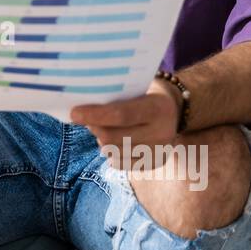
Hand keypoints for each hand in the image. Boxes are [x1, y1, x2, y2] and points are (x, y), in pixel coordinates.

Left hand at [67, 79, 181, 169]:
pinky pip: (119, 164)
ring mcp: (159, 151)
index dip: (95, 115)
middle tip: (84, 118)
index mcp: (158, 108)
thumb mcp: (137, 86)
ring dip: (100, 140)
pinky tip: (113, 140)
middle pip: (113, 137)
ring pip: (113, 152)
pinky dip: (110, 152)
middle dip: (93, 128)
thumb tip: (81, 103)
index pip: (121, 115)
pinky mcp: (154, 164)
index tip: (74, 113)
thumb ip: (115, 94)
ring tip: (103, 127)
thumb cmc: (147, 92)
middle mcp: (162, 132)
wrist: (176, 109)